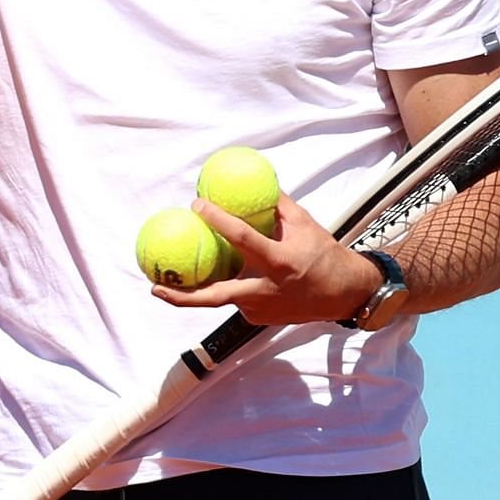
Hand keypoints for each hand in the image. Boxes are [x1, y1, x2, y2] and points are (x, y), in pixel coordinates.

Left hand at [150, 193, 377, 325]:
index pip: (242, 239)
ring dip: (198, 289)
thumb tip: (253, 180)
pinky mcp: (260, 320)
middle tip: (154, 286)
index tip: (197, 205)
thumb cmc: (324, 255)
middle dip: (181, 296)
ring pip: (223, 297)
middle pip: (215, 297)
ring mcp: (261, 309)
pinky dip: (225, 288)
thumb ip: (276, 204)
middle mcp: (267, 290)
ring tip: (167, 282)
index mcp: (279, 262)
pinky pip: (236, 300)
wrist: (345, 295)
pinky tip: (210, 277)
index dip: (218, 221)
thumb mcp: (304, 224)